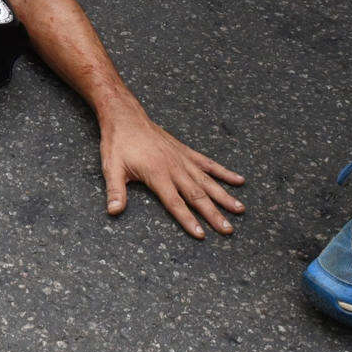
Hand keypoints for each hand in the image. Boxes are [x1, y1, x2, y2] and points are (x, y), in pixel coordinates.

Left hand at [99, 104, 245, 238]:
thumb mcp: (111, 168)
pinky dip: (224, 172)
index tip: (202, 234)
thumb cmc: (118, 143)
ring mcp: (182, 159)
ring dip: (224, 196)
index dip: (188, 219)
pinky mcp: (186, 152)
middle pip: (197, 195)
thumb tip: (113, 212)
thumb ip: (115, 191)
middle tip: (228, 229)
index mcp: (157, 174)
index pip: (175, 202)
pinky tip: (239, 180)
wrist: (126, 117)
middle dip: (214, 214)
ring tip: (240, 209)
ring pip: (208, 181)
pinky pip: (208, 164)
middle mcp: (174, 167)